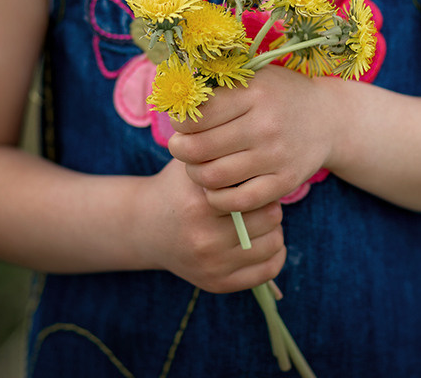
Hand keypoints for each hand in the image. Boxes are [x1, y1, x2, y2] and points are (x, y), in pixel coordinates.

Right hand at [134, 157, 285, 292]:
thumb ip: (218, 148)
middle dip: (268, 204)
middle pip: (271, 218)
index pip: (258, 192)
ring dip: (272, 229)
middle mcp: (204, 239)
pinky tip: (262, 240)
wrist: (146, 226)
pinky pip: (267, 271)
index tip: (255, 177)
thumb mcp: (191, 162)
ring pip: (274, 244)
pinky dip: (273, 254)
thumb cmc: (178, 187)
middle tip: (257, 198)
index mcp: (200, 204)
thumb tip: (254, 135)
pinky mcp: (216, 284)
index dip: (262, 181)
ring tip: (258, 218)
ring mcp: (211, 266)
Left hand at [167, 66, 334, 213]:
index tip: (182, 123)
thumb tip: (174, 96)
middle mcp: (265, 124)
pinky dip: (218, 199)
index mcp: (254, 92)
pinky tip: (216, 188)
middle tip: (182, 147)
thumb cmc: (280, 95)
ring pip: (213, 177)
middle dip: (180, 150)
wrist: (329, 118)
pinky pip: (238, 201)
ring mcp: (276, 156)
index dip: (180, 121)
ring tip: (198, 166)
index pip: (198, 114)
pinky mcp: (285, 181)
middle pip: (199, 148)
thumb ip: (219, 83)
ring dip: (196, 174)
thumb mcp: (254, 77)